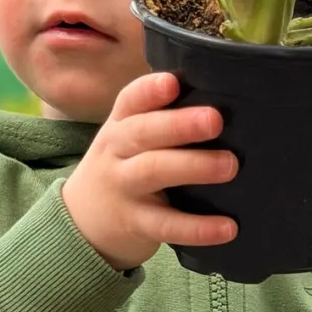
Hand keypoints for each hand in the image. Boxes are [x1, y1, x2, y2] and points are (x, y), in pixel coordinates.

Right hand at [61, 71, 237, 271]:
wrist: (81, 224)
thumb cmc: (122, 170)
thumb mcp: (127, 142)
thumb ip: (160, 122)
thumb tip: (223, 103)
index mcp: (120, 126)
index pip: (130, 101)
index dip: (149, 91)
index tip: (172, 83)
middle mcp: (117, 153)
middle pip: (143, 133)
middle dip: (179, 125)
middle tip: (215, 120)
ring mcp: (123, 189)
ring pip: (153, 172)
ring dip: (193, 166)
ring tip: (230, 166)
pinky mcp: (136, 224)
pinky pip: (167, 226)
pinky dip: (198, 228)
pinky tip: (228, 228)